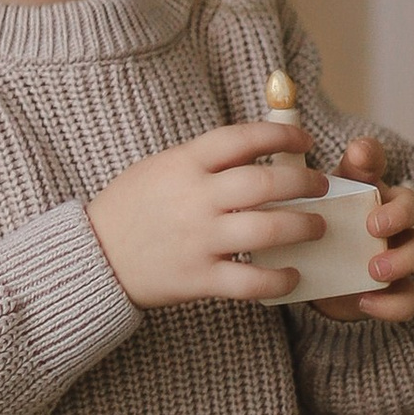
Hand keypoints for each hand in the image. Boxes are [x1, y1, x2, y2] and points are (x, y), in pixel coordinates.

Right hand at [86, 120, 327, 309]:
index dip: (282, 133)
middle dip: (304, 181)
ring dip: (303, 227)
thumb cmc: (132, 206)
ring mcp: (198, 240)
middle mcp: (195, 199)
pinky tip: (293, 275)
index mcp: (184, 164)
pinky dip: (279, 279)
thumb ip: (204, 159)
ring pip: (268, 230)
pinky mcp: (199, 278)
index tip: (304, 139)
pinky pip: (251, 281)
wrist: (94, 255)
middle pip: (265, 182)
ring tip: (317, 227)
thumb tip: (258, 145)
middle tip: (319, 186)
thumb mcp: (161, 167)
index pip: (242, 137)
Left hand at [305, 133, 413, 323]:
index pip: (373, 161)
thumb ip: (298, 189)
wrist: (321, 282)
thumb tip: (279, 159)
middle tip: (373, 226)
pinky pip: (411, 297)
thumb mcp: (305, 213)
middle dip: (399, 213)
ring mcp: (400, 252)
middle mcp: (391, 215)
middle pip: (411, 204)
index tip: (357, 155)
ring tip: (375, 269)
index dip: (369, 154)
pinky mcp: (399, 289)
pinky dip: (392, 303)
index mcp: (364, 189)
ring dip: (404, 258)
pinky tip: (365, 301)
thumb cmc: (317, 234)